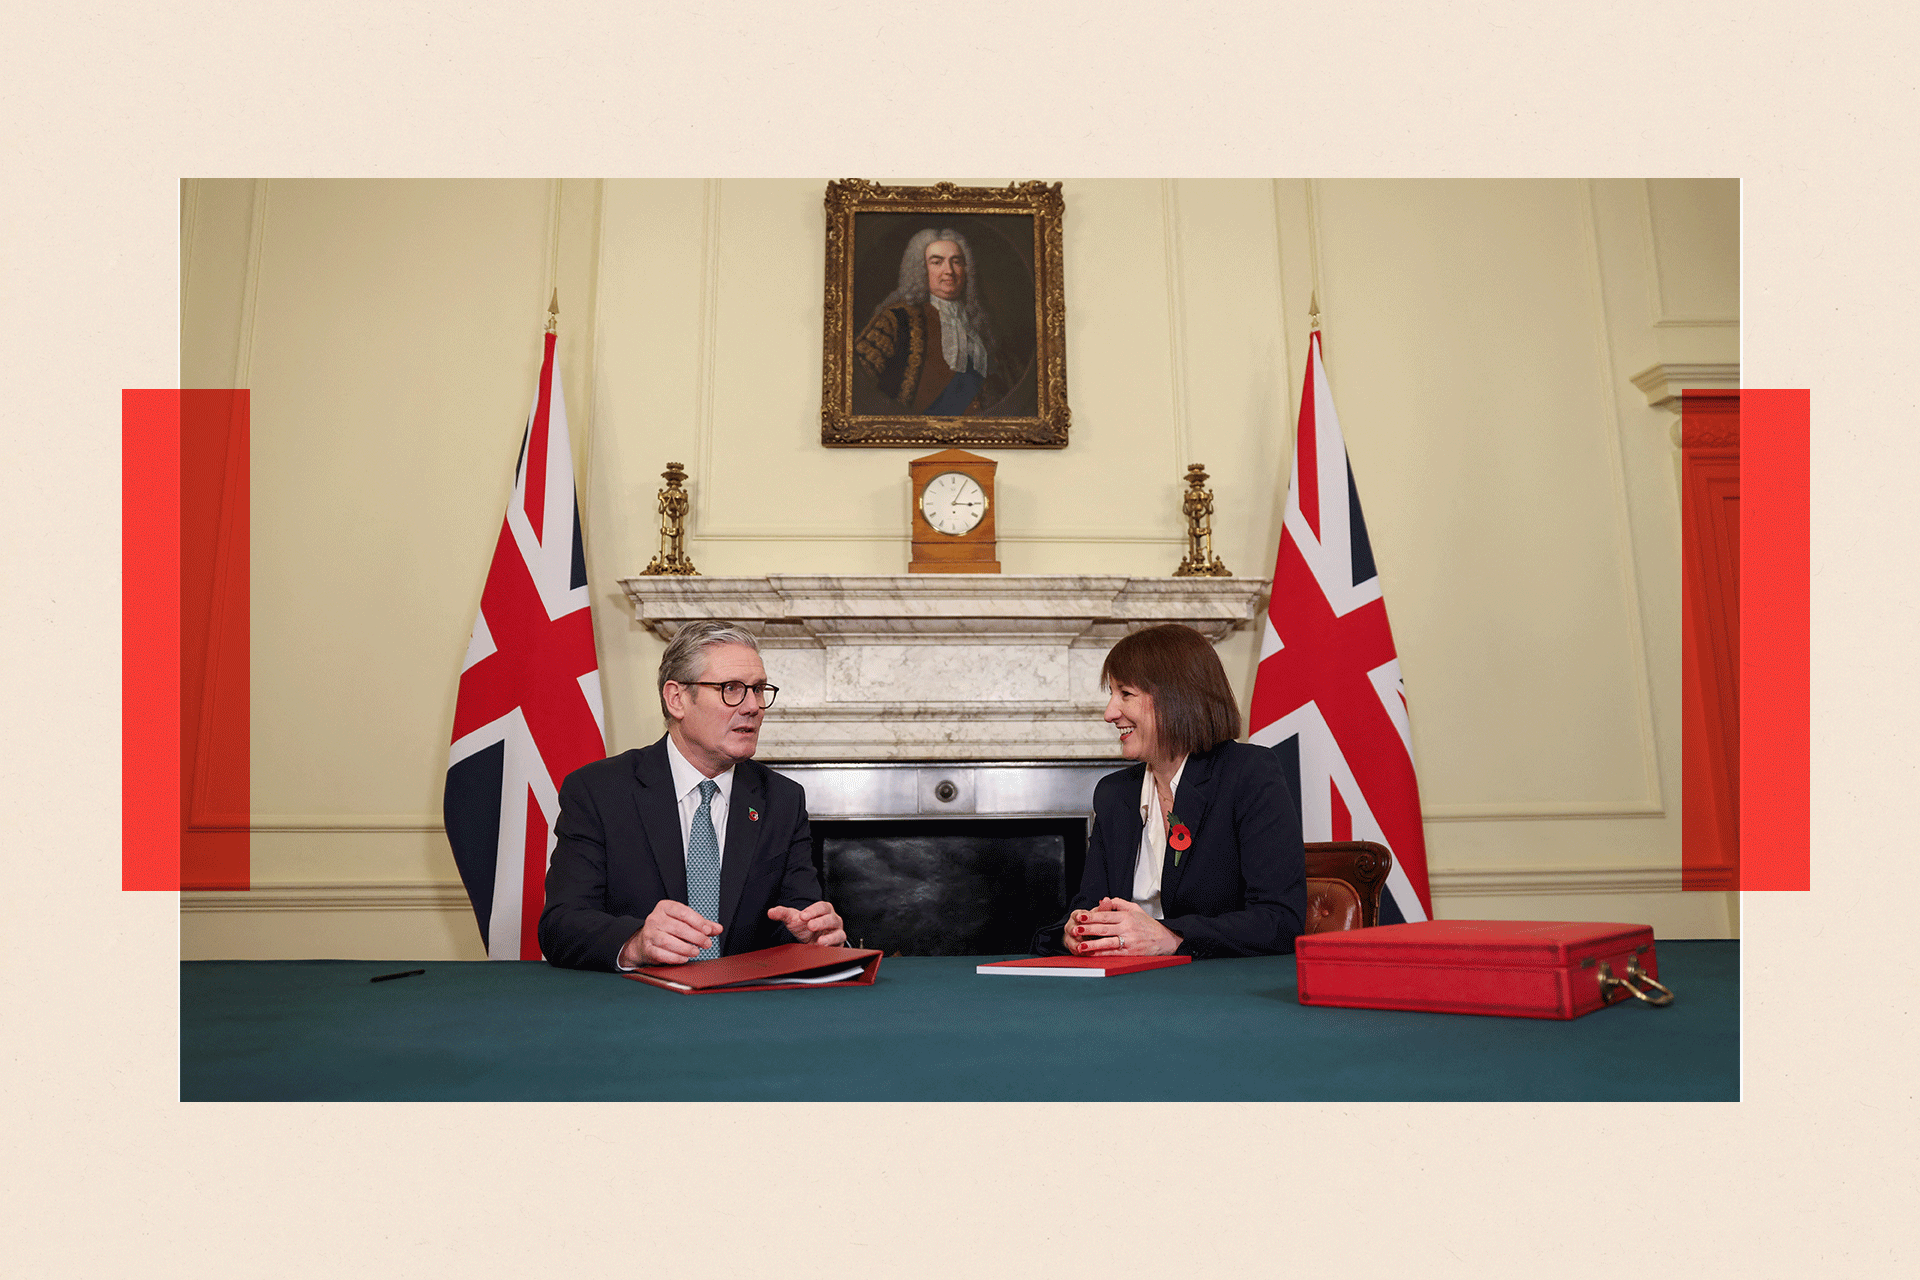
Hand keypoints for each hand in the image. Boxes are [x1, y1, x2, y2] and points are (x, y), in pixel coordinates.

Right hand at [621, 900, 721, 966]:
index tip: (708, 930)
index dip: (698, 922)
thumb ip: (702, 924)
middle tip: (706, 943)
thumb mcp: (684, 922)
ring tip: (696, 951)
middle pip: (678, 928)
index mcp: (665, 907)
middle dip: (696, 937)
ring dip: (686, 948)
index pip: (683, 912)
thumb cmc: (668, 929)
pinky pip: (661, 954)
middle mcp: (655, 918)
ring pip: (669, 941)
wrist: (645, 941)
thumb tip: (718, 928)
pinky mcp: (647, 948)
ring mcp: (649, 933)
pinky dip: (675, 957)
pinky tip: (684, 958)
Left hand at [768, 900, 845, 947]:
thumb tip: (770, 912)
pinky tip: (823, 948)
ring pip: (839, 932)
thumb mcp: (793, 920)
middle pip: (831, 918)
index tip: (802, 916)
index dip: (813, 910)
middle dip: (821, 922)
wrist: (809, 941)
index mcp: (824, 910)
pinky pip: (839, 945)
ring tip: (819, 941)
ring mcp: (837, 932)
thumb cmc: (804, 928)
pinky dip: (832, 946)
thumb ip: (782, 914)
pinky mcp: (837, 944)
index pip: (822, 907)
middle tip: (810, 925)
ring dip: (829, 937)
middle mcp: (833, 920)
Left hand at [1066, 898, 1181, 956]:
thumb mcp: (1136, 909)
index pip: (1105, 915)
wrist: (1165, 939)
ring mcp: (1129, 941)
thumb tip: (1103, 901)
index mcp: (1127, 916)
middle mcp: (1127, 928)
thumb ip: (1119, 903)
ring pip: (1107, 942)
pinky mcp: (1130, 952)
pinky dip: (1101, 954)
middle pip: (1104, 928)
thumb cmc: (1148, 925)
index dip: (1091, 916)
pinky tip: (1092, 954)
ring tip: (1080, 945)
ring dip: (1092, 944)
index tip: (1080, 916)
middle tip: (1075, 929)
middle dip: (1088, 929)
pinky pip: (1113, 953)